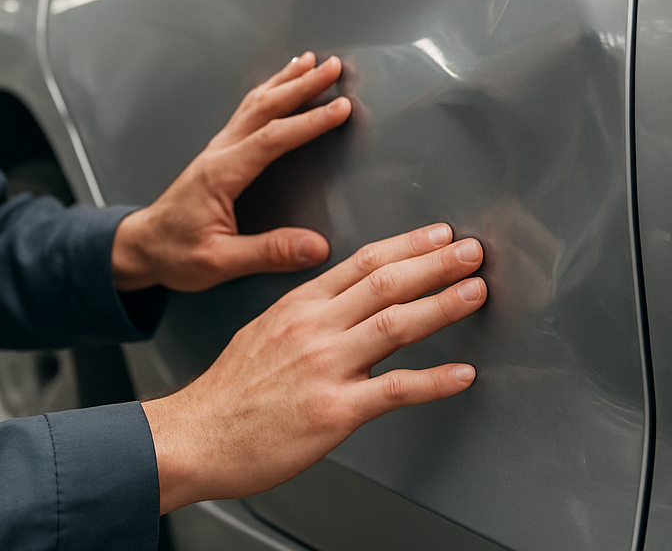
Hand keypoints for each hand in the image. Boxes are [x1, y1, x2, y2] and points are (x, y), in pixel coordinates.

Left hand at [112, 52, 350, 292]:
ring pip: (254, 104)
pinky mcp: (219, 153)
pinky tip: (279, 85)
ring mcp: (217, 149)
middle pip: (264, 108)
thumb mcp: (220, 262)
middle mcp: (219, 153)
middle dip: (302, 85)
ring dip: (285, 81)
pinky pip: (247, 112)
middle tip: (333, 67)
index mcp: (221, 174)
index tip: (340, 108)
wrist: (142, 247)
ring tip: (311, 62)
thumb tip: (316, 246)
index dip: (309, 121)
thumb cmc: (174, 253)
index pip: (271, 139)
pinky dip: (269, 92)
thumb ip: (268, 253)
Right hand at [141, 223, 486, 512]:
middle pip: (385, 283)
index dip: (406, 246)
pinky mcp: (333, 410)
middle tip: (472, 251)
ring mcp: (324, 367)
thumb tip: (342, 306)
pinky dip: (434, 381)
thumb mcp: (263, 333)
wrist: (195, 436)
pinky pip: (395, 390)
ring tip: (476, 292)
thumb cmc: (227, 394)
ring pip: (396, 325)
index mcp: (297, 306)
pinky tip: (462, 374)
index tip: (439, 235)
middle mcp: (314, 328)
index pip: (361, 264)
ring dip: (443, 305)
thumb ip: (304, 317)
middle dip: (435, 263)